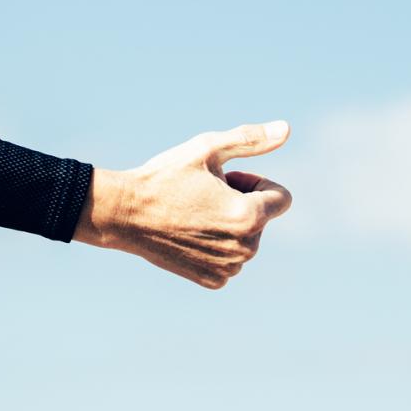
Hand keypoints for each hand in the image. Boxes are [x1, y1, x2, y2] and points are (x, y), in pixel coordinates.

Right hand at [75, 121, 293, 289]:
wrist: (124, 214)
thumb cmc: (165, 177)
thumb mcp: (206, 149)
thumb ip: (250, 140)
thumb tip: (286, 129)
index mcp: (250, 216)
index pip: (281, 197)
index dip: (255, 182)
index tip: (225, 178)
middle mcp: (246, 248)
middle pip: (262, 218)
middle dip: (240, 202)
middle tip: (201, 194)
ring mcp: (230, 268)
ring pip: (246, 239)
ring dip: (229, 224)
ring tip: (192, 213)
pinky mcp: (214, 280)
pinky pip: (230, 259)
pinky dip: (216, 245)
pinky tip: (188, 233)